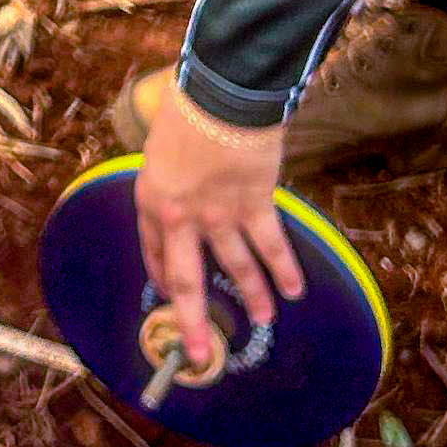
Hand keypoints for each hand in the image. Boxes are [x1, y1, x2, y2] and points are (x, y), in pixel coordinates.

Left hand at [135, 80, 302, 364]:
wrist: (219, 93)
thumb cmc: (187, 107)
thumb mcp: (161, 144)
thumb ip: (173, 172)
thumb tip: (187, 180)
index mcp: (151, 199)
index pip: (155, 251)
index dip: (163, 277)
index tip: (169, 295)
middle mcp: (181, 217)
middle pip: (187, 280)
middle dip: (193, 321)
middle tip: (202, 353)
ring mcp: (218, 215)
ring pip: (235, 267)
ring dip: (253, 294)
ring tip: (265, 319)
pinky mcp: (254, 205)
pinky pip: (270, 244)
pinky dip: (284, 269)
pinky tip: (295, 290)